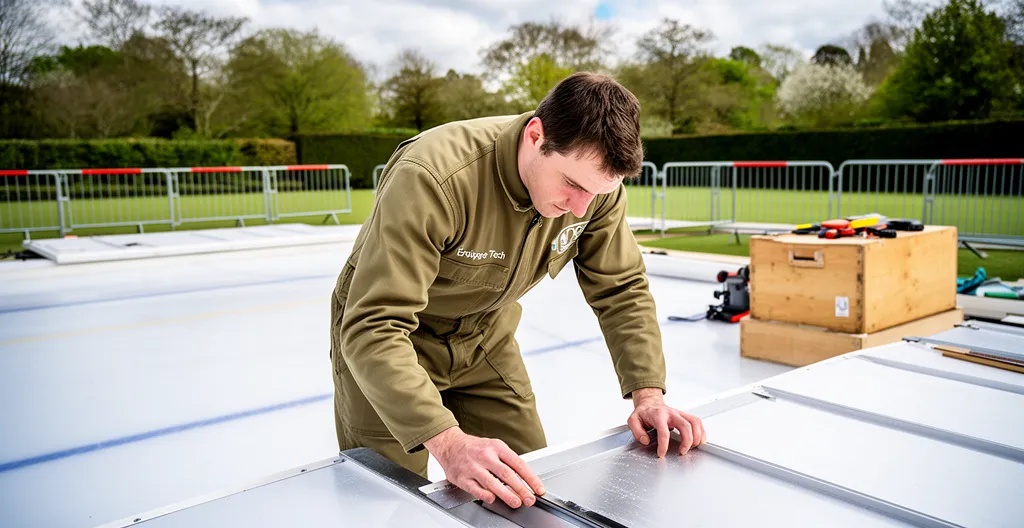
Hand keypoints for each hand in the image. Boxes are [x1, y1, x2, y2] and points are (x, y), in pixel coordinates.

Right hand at [424, 426, 544, 508]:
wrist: (450, 444)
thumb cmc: (474, 448)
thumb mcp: (493, 447)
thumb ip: (507, 461)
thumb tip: (524, 480)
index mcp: (497, 447)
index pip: (518, 464)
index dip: (531, 478)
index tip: (538, 489)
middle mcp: (485, 456)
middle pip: (507, 474)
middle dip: (521, 489)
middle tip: (530, 499)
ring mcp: (473, 467)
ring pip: (492, 483)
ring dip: (506, 494)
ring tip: (516, 502)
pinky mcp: (462, 477)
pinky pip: (476, 488)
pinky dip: (485, 495)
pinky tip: (493, 499)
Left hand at [627, 388, 705, 456]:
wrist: (650, 403)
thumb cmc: (643, 413)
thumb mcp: (633, 420)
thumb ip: (637, 431)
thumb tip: (646, 441)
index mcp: (658, 415)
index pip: (663, 431)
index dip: (663, 445)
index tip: (661, 454)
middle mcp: (671, 413)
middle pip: (685, 425)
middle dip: (686, 441)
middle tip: (682, 452)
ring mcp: (679, 413)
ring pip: (694, 422)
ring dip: (696, 436)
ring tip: (692, 447)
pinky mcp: (685, 416)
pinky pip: (697, 421)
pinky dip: (701, 432)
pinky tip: (700, 441)